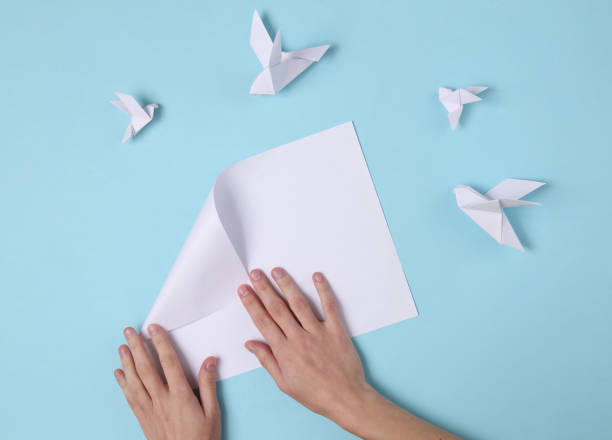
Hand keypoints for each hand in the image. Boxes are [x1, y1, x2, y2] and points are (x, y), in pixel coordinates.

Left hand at [114, 324, 220, 439]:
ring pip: (134, 381)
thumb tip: (209, 361)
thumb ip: (209, 385)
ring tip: (122, 346)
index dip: (160, 343)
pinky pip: (130, 398)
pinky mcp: (143, 419)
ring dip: (127, 362)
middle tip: (129, 331)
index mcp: (180, 396)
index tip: (153, 328)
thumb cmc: (202, 439)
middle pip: (146, 369)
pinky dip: (123, 384)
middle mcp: (162, 401)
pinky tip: (119, 374)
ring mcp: (150, 410)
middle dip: (136, 347)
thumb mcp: (213, 412)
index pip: (168, 363)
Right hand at [237, 268, 373, 430]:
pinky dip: (323, 290)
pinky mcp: (336, 330)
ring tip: (277, 270)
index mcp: (284, 351)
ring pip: (299, 303)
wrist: (346, 399)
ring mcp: (318, 333)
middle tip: (255, 273)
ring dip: (287, 285)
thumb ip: (267, 360)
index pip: (263, 321)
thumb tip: (251, 343)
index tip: (244, 290)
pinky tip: (317, 276)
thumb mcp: (284, 383)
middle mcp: (299, 338)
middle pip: (277, 308)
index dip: (251, 303)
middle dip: (264, 288)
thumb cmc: (315, 394)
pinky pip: (329, 306)